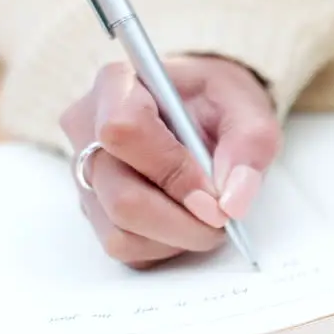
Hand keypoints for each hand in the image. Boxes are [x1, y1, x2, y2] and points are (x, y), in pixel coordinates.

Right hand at [59, 56, 280, 268]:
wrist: (204, 113)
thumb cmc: (219, 103)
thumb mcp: (249, 108)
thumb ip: (249, 146)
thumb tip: (232, 203)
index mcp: (118, 86)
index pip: (124, 131)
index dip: (173, 170)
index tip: (215, 193)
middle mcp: (87, 130)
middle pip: (121, 196)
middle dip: (183, 219)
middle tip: (224, 217)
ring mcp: (85, 173)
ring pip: (120, 230)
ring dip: (177, 236)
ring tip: (209, 217)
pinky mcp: (94, 209)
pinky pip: (124, 247)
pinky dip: (164, 246)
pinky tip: (186, 222)